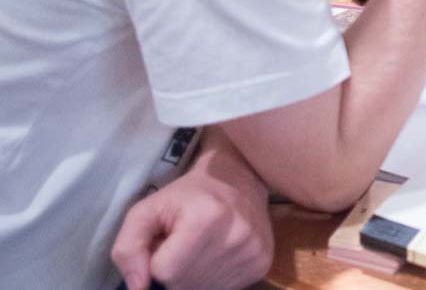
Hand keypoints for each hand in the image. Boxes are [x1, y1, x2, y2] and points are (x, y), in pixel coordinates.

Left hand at [111, 134, 272, 289]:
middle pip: (183, 285)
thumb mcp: (148, 209)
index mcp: (206, 218)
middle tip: (181, 249)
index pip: (164, 272)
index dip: (157, 260)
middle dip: (174, 273)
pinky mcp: (263, 263)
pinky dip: (212, 279)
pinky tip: (216, 256)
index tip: (166, 243)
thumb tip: (137, 287)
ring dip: (192, 278)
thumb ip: (128, 247)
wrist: (239, 178)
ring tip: (199, 252)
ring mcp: (253, 252)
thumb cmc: (188, 194)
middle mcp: (236, 236)